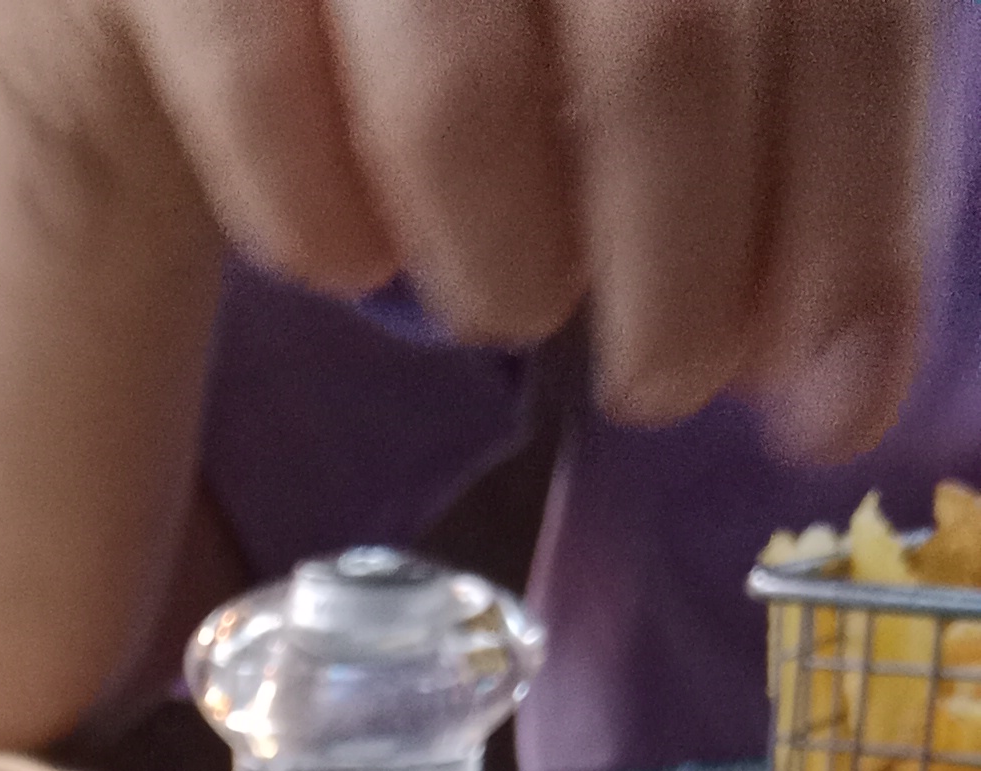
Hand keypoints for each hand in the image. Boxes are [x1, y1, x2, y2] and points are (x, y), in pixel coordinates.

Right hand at [82, 0, 940, 452]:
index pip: (830, 8)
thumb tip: (835, 382)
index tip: (831, 393)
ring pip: (463, 93)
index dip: (851, 213)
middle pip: (663, 46)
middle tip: (663, 383)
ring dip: (506, 259)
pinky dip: (317, 218)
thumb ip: (754, 116)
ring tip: (512, 302)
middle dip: (684, 275)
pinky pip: (259, 89)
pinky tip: (351, 257)